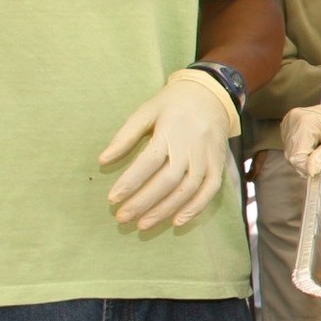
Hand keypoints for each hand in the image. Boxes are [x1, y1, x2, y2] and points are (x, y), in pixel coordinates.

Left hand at [98, 69, 238, 228]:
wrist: (211, 95)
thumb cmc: (172, 104)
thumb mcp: (145, 112)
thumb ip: (125, 137)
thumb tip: (102, 160)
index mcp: (169, 132)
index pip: (148, 162)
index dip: (130, 182)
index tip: (113, 198)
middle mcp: (190, 147)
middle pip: (167, 181)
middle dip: (144, 202)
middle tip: (123, 218)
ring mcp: (207, 158)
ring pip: (187, 190)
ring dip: (165, 210)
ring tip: (144, 224)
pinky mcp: (218, 165)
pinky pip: (210, 191)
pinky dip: (195, 208)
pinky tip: (177, 222)